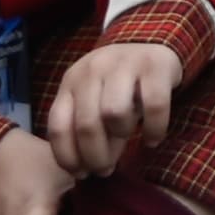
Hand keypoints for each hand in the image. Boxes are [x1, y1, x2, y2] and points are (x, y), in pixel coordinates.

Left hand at [41, 34, 180, 175]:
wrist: (151, 41)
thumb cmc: (116, 82)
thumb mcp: (92, 97)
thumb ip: (84, 125)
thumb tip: (85, 170)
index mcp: (71, 81)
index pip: (58, 126)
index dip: (67, 156)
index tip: (81, 174)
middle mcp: (93, 69)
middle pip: (87, 124)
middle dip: (96, 156)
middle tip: (106, 169)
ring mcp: (124, 64)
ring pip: (115, 113)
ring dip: (121, 137)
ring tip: (127, 144)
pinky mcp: (155, 65)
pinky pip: (154, 106)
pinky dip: (154, 129)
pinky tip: (152, 140)